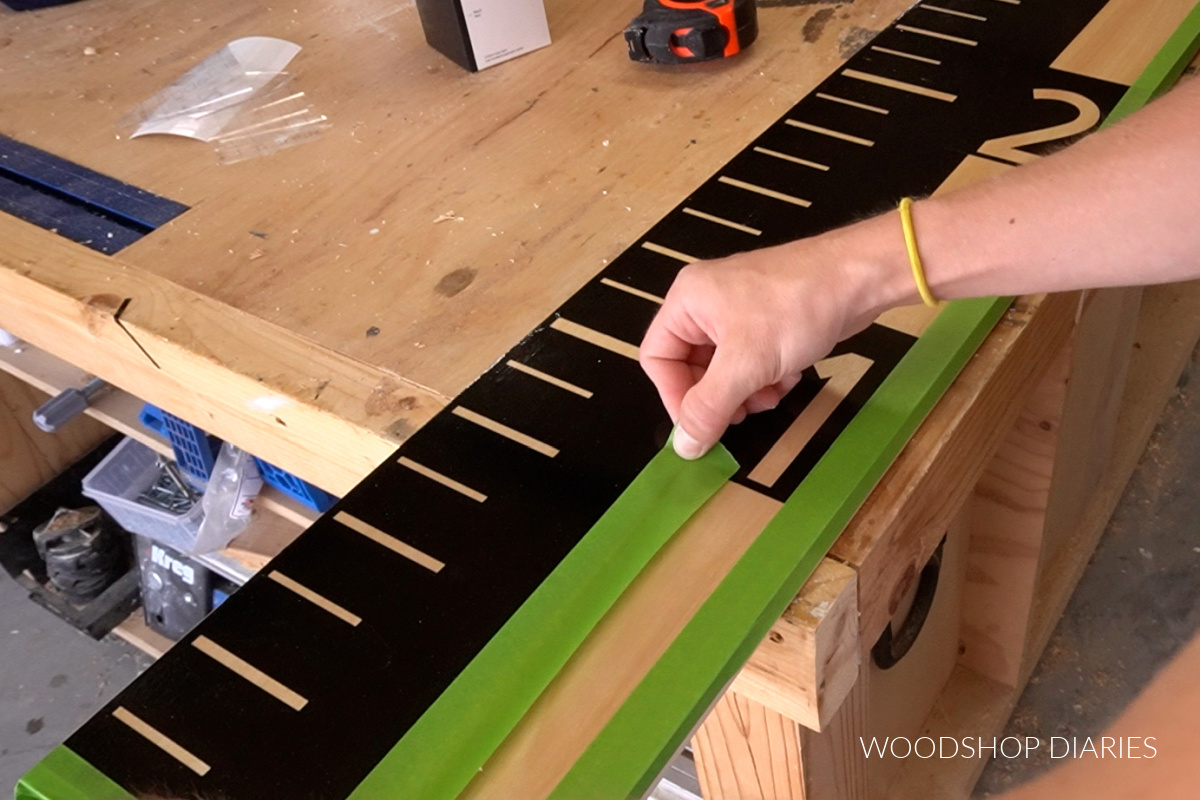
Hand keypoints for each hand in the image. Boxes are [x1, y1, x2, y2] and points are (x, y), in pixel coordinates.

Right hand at [640, 235, 890, 458]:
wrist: (859, 278)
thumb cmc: (797, 306)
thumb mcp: (746, 365)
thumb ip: (709, 408)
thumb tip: (684, 446)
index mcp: (687, 301)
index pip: (658, 358)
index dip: (674, 396)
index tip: (699, 424)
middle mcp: (706, 302)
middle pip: (691, 367)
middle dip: (719, 396)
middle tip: (742, 414)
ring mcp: (738, 310)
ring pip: (724, 368)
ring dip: (746, 391)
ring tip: (771, 395)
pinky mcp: (767, 319)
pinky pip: (751, 360)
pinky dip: (766, 376)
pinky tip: (789, 378)